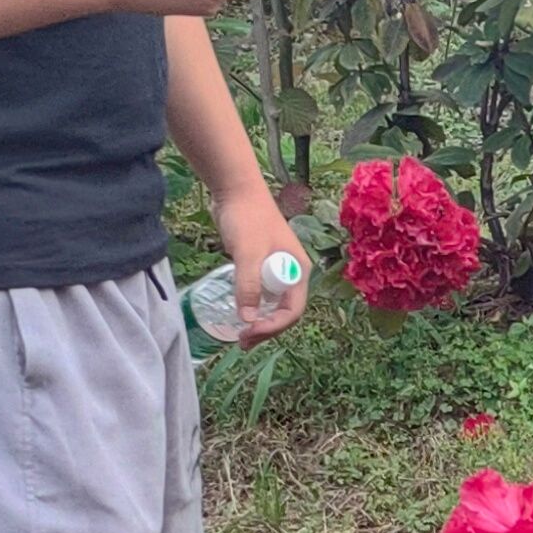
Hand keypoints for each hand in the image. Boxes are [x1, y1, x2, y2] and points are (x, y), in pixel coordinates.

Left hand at [216, 182, 312, 342]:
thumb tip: (247, 319)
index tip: (249, 331)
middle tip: (242, 342)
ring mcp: (274, 270)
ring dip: (259, 322)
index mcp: (297, 270)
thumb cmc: (247, 217)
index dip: (273, 325)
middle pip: (284, 311)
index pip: (292, 309)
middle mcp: (290, 273)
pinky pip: (259, 295)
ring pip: (271, 305)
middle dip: (266, 329)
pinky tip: (237, 314)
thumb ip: (248, 285)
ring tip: (240, 336)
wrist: (235, 190)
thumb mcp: (248, 252)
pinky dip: (250, 308)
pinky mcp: (258, 266)